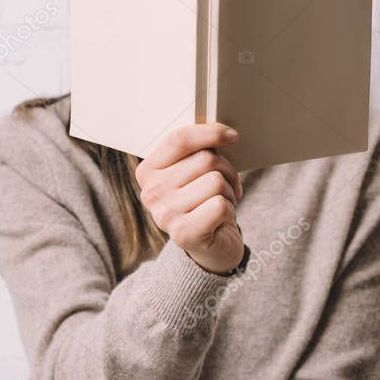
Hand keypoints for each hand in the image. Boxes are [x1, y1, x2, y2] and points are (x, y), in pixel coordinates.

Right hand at [135, 123, 243, 274]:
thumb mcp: (193, 170)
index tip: (232, 136)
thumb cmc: (203, 200)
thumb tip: (224, 133)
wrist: (210, 246)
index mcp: (148, 171)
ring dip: (229, 191)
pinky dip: (229, 209)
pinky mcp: (184, 234)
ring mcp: (165, 215)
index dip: (210, 132)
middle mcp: (151, 192)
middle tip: (224, 185)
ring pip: (216, 180)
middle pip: (205, 159)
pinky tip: (221, 219)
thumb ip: (197, 149)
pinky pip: (220, 204)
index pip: (179, 139)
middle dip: (225, 169)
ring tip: (221, 201)